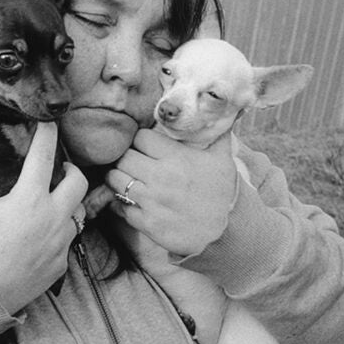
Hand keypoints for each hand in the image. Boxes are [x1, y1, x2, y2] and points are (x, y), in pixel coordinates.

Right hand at [0, 122, 87, 313]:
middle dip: (71, 172)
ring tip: (51, 206)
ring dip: (66, 206)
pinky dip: (57, 236)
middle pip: (78, 182)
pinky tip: (41, 238)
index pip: (45, 155)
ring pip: (77, 215)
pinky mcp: (61, 264)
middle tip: (60, 171)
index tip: (50, 124)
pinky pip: (66, 243)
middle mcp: (52, 217)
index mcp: (29, 198)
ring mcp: (60, 242)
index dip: (48, 135)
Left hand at [106, 129, 237, 255]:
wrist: (226, 234)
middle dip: (126, 158)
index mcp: (177, 158)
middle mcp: (161, 177)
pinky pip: (119, 206)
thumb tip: (228, 110)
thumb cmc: (222, 194)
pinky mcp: (146, 223)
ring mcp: (151, 201)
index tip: (145, 148)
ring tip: (127, 180)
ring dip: (118, 178)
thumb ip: (218, 134)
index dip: (141, 141)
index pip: (140, 137)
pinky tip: (129, 201)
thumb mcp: (223, 161)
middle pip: (123, 156)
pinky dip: (120, 203)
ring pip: (115, 179)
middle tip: (133, 164)